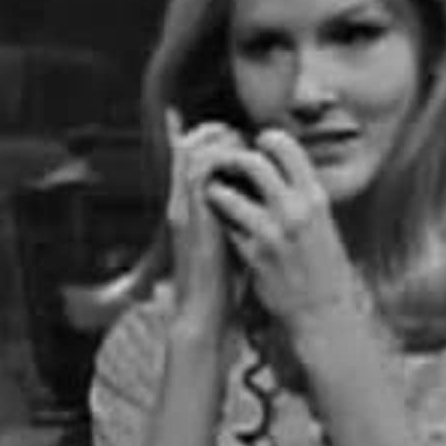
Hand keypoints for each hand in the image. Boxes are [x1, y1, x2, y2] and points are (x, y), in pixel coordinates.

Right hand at [164, 109, 246, 337]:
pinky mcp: (186, 219)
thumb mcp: (232, 240)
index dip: (210, 138)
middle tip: (239, 132)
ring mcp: (183, 210)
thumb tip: (262, 199)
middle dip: (215, 132)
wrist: (204, 314)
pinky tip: (236, 159)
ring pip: (191, 153)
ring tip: (239, 141)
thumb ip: (239, 216)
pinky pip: (196, 175)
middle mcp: (184, 203)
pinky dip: (216, 160)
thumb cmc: (223, 283)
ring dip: (217, 142)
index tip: (237, 132)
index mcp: (194, 207)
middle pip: (189, 147)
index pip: (193, 159)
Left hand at [201, 130, 362, 334]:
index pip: (287, 148)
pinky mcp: (253, 256)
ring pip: (228, 193)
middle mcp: (295, 211)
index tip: (256, 143)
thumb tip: (282, 165)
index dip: (267, 139)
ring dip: (216, 187)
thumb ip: (303, 193)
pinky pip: (224, 225)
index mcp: (315, 198)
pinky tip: (216, 217)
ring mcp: (272, 233)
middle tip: (225, 161)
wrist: (324, 311)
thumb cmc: (324, 266)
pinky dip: (218, 217)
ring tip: (213, 187)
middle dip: (233, 157)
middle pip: (253, 163)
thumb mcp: (324, 221)